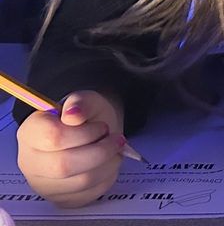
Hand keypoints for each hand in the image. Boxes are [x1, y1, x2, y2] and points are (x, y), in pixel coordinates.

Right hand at [16, 90, 126, 207]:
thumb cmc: (86, 116)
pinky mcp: (60, 199)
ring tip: (115, 150)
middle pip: (64, 166)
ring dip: (108, 164)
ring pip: (80, 182)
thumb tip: (73, 115)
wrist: (93, 132)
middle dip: (100, 151)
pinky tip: (109, 164)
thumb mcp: (87, 101)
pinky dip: (107, 179)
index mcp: (30, 132)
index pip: (53, 137)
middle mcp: (29, 162)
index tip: (102, 127)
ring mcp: (43, 184)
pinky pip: (87, 195)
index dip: (85, 133)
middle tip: (116, 140)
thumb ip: (80, 102)